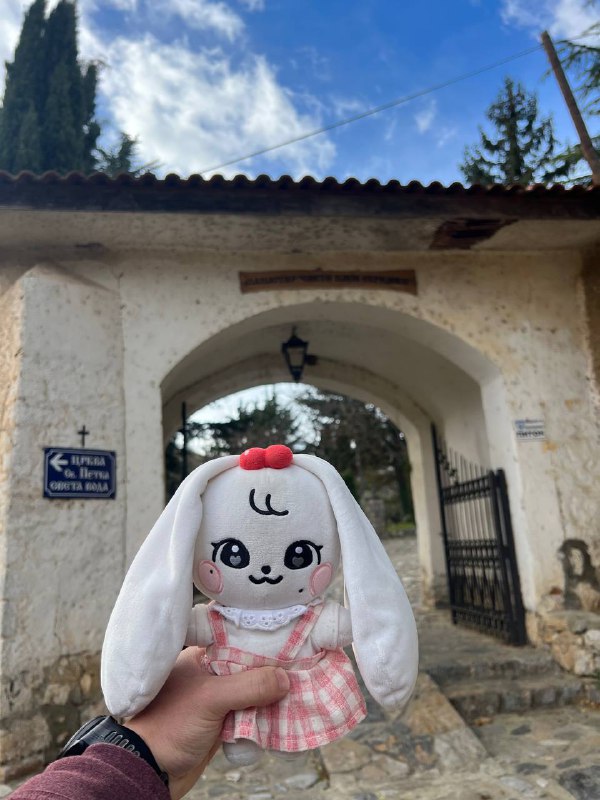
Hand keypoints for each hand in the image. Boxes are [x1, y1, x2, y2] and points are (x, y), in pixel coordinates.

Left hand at [126, 647, 289, 799]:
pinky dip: (265, 714)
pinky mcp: (222, 721)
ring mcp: (217, 698)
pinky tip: (284, 713)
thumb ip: (248, 686)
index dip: (263, 637)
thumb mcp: (210, 699)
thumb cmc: (168, 725)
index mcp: (201, 655)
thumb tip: (285, 679)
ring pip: (253, 690)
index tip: (291, 637)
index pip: (238, 636)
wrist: (149, 771)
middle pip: (250, 664)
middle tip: (302, 665)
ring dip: (271, 694)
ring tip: (299, 689)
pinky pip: (251, 713)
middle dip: (273, 668)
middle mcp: (210, 672)